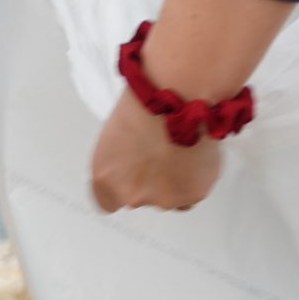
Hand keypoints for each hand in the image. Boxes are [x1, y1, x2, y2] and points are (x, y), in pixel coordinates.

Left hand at [90, 94, 222, 213]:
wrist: (177, 99)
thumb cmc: (144, 105)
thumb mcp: (114, 134)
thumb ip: (119, 161)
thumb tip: (129, 164)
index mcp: (105, 178)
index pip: (106, 201)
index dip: (119, 186)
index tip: (127, 176)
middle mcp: (131, 194)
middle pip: (138, 197)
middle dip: (147, 181)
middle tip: (157, 152)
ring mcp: (162, 198)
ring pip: (169, 197)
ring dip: (172, 182)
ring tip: (177, 149)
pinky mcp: (191, 195)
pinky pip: (191, 193)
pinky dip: (193, 179)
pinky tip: (191, 154)